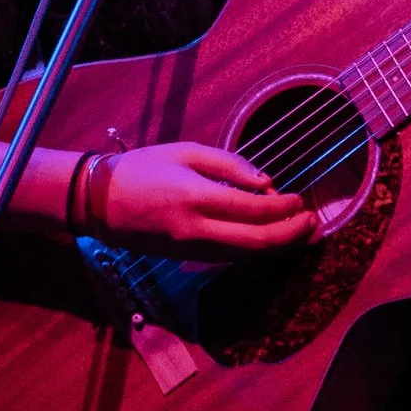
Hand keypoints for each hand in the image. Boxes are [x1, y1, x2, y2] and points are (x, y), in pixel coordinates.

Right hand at [98, 141, 319, 256]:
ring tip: (302, 234)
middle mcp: (197, 229)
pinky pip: (230, 257)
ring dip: (278, 247)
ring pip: (246, 255)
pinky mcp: (187, 258)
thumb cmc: (141, 169)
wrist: (97, 202)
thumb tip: (265, 183)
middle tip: (312, 224)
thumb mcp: (184, 152)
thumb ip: (228, 165)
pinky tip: (271, 240)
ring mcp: (192, 249)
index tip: (301, 199)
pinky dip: (256, 250)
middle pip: (256, 242)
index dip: (284, 208)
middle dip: (290, 235)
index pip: (253, 211)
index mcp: (196, 197)